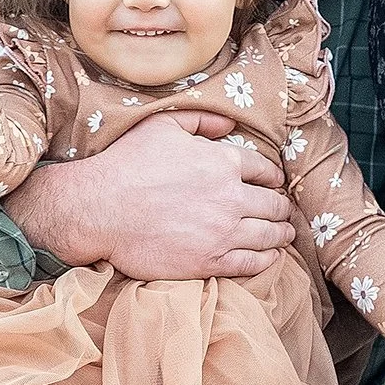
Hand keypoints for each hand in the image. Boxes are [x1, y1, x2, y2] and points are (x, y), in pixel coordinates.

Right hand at [2, 111, 293, 277]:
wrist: (100, 209)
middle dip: (281, 207)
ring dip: (281, 234)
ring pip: (268, 235)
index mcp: (223, 163)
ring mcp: (223, 233)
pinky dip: (267, 259)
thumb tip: (230, 124)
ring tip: (285, 234)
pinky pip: (251, 263)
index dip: (273, 177)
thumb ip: (201, 120)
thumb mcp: (164, 126)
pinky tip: (271, 257)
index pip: (264, 170)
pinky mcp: (209, 262)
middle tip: (283, 211)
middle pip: (273, 205)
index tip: (274, 183)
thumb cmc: (128, 164)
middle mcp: (231, 198)